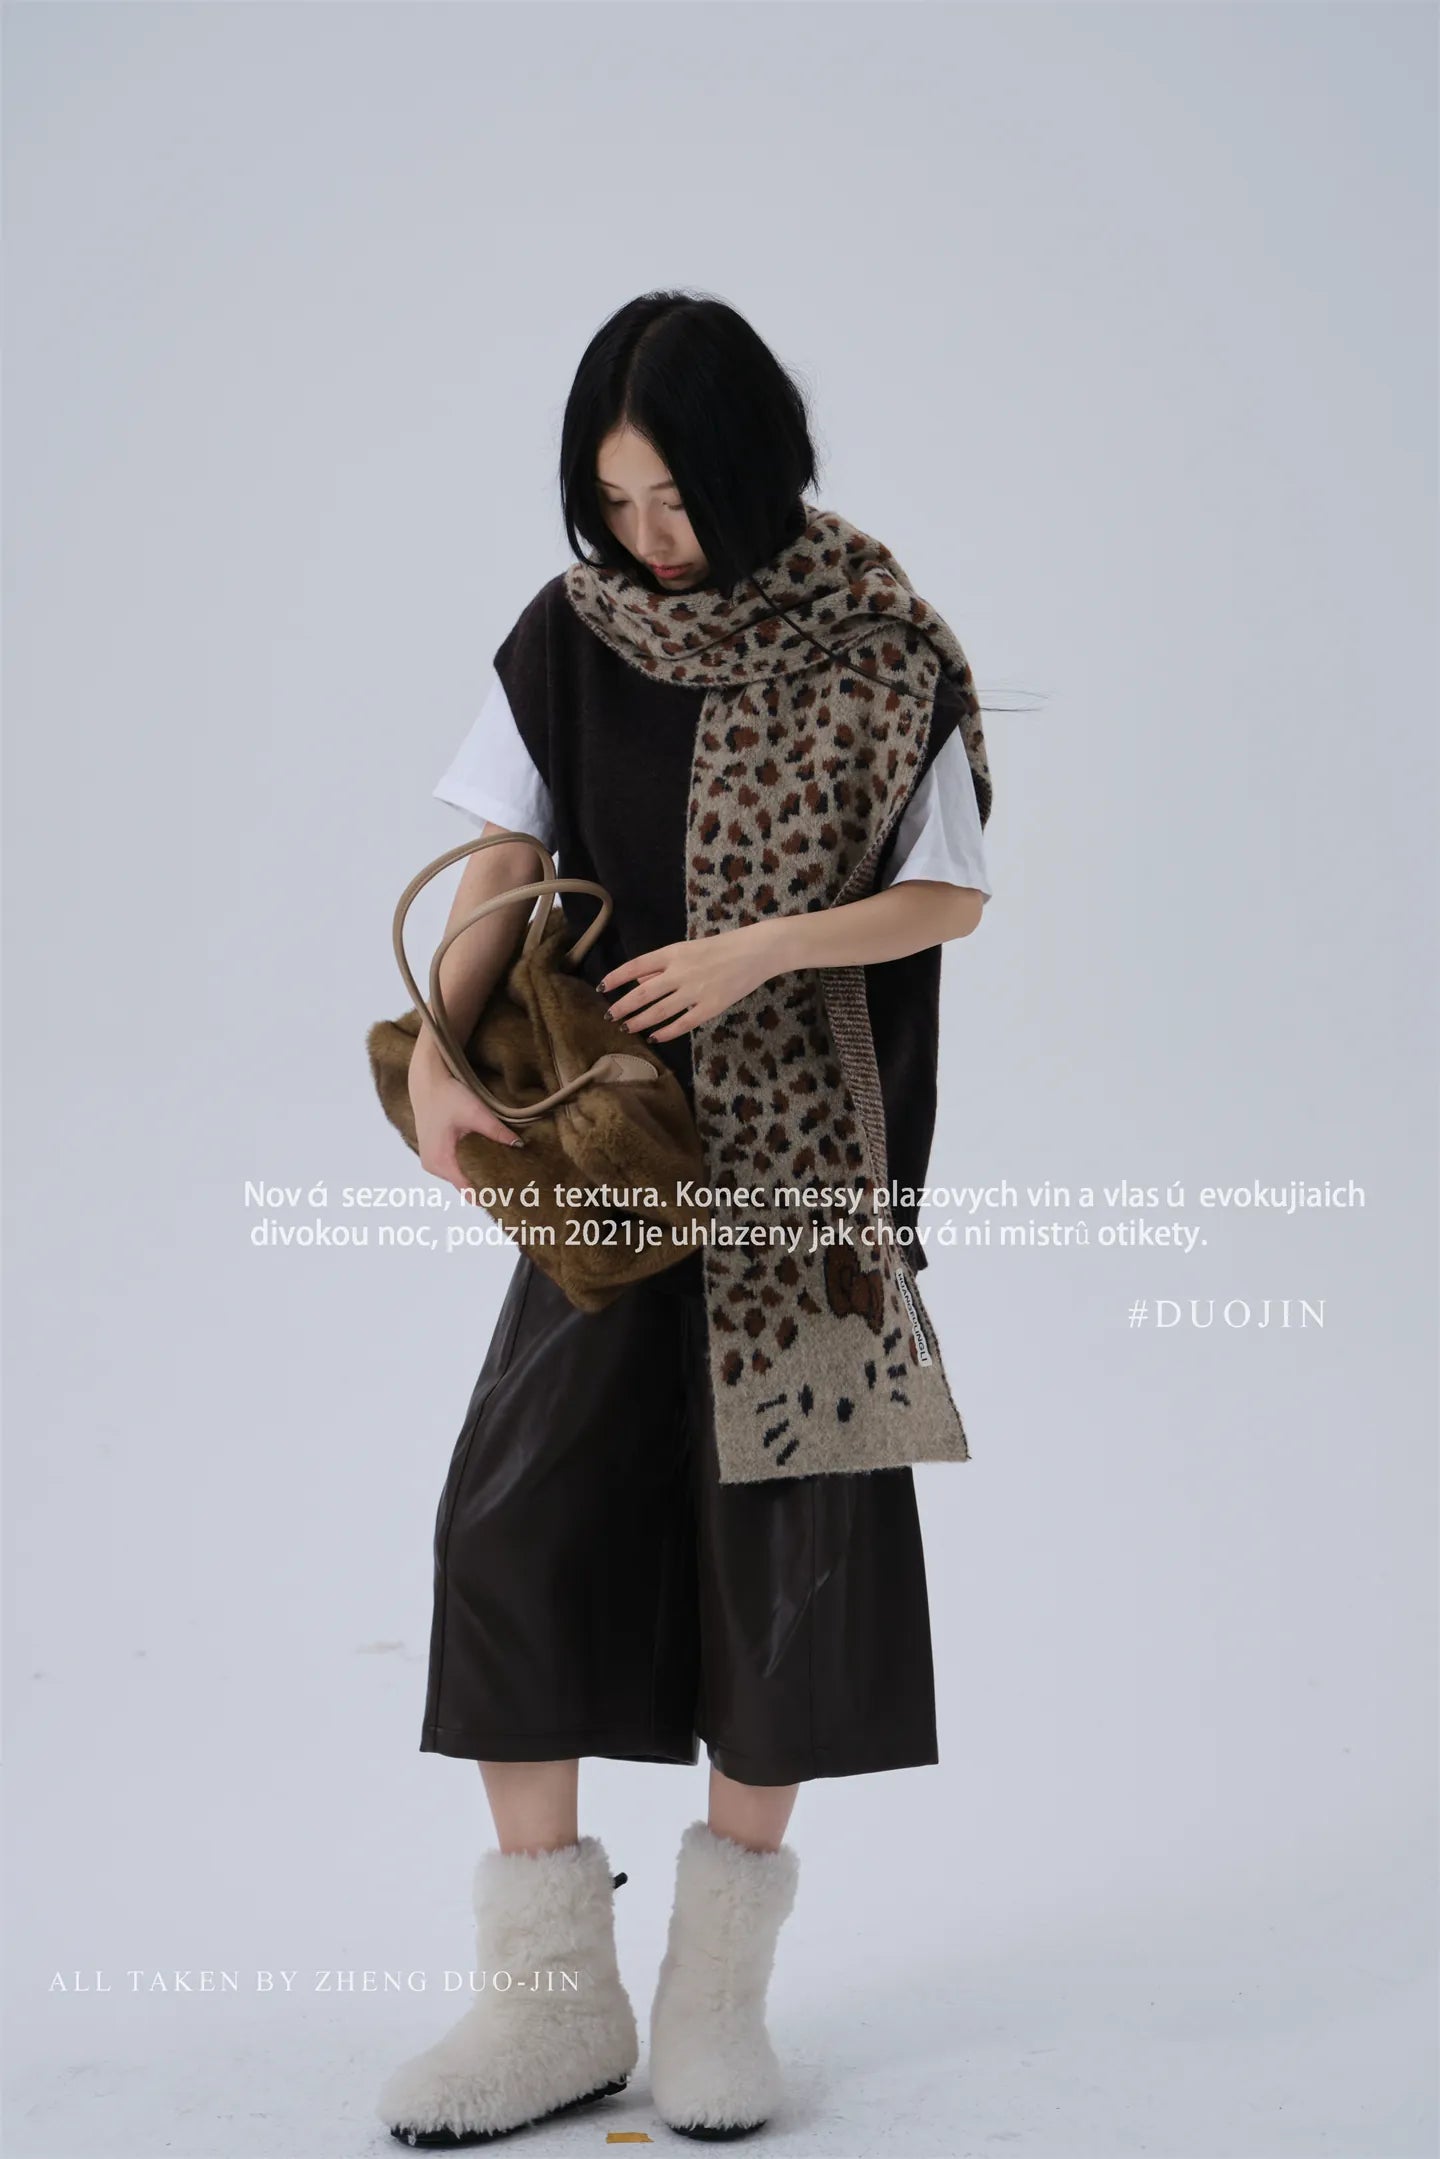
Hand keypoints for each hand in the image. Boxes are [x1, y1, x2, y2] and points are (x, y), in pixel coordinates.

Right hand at [410, 1054, 524, 1191]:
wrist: (427, 1081)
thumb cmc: (447, 1095)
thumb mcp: (475, 1113)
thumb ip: (497, 1132)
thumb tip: (519, 1146)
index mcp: (441, 1161)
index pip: (469, 1190)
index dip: (489, 1194)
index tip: (509, 1197)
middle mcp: (433, 1166)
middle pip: (465, 1186)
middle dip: (487, 1184)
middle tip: (512, 1184)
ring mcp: (431, 1161)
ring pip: (460, 1177)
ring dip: (478, 1174)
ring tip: (503, 1173)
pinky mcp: (434, 1154)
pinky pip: (454, 1168)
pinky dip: (469, 1166)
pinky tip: (486, 1161)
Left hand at [598, 923, 780, 1040]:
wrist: (755, 952)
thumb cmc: (720, 948)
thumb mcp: (688, 949)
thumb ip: (662, 965)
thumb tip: (638, 982)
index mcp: (674, 953)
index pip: (637, 965)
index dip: (617, 977)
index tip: (602, 987)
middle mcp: (681, 972)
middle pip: (643, 993)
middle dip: (623, 1006)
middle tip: (609, 1016)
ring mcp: (695, 991)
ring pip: (659, 1011)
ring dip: (639, 1021)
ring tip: (627, 1028)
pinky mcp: (710, 1007)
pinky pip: (683, 1023)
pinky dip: (666, 1032)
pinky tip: (654, 1037)